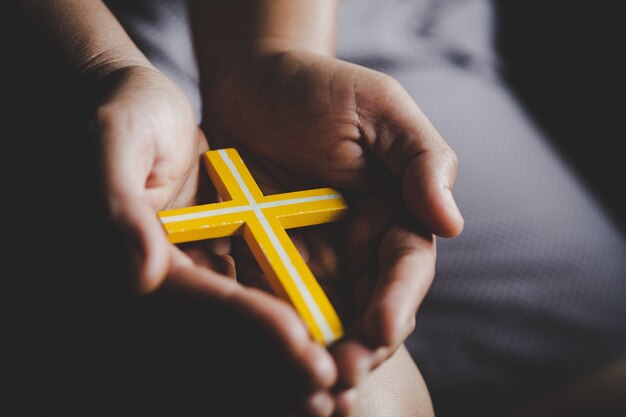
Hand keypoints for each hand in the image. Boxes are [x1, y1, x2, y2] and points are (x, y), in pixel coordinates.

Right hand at [89, 65, 338, 416]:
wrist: (149, 105)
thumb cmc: (130, 112)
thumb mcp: (115, 136)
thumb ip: (115, 204)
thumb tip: (141, 277)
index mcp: (143, 258)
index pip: (199, 303)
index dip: (249, 326)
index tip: (302, 345)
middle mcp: (173, 278)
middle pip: (229, 336)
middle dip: (280, 364)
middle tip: (334, 388)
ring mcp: (203, 273)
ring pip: (255, 326)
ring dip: (296, 360)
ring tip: (344, 387)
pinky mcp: (228, 262)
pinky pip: (267, 303)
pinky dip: (300, 328)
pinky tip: (340, 343)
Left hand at [202, 49, 462, 411]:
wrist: (252, 84)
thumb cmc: (321, 88)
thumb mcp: (381, 109)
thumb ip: (423, 159)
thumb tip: (451, 222)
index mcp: (394, 216)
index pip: (405, 270)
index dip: (398, 301)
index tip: (381, 328)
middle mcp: (357, 247)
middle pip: (368, 310)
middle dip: (360, 348)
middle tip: (343, 377)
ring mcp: (310, 260)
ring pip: (323, 320)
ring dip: (318, 356)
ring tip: (309, 388)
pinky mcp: (264, 264)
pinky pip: (271, 305)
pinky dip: (273, 335)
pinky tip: (266, 358)